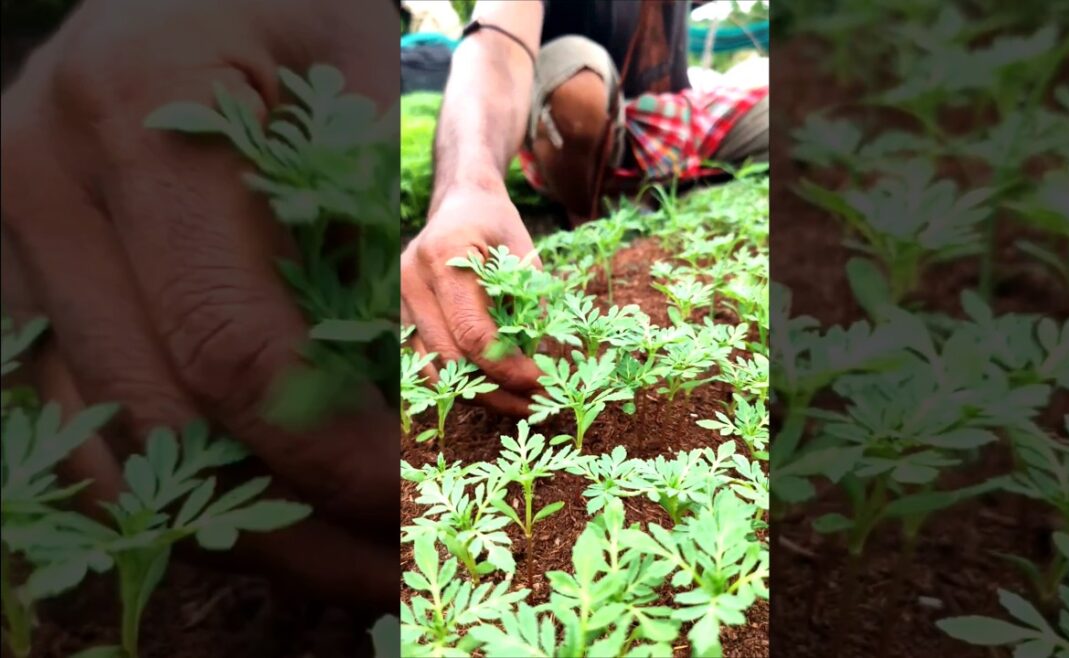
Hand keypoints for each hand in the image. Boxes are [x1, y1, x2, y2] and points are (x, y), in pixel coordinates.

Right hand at [1, 0, 398, 606]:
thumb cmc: (284, 8)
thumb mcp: (355, 77)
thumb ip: (392, 227)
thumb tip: (442, 395)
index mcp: (134, 119)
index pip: (231, 342)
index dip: (327, 451)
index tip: (409, 505)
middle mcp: (38, 183)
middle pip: (157, 416)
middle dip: (285, 518)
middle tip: (388, 566)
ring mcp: (2, 235)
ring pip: (100, 440)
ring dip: (227, 525)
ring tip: (338, 564)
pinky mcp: (10, 273)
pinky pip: (75, 415)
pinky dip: (169, 481)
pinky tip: (258, 509)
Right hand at [401, 187, 543, 416]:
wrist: (459, 206)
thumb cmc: (496, 226)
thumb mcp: (524, 252)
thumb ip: (529, 303)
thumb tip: (538, 363)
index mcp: (445, 256)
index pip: (473, 333)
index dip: (508, 368)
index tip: (541, 385)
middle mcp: (411, 280)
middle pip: (451, 359)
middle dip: (496, 390)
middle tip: (535, 405)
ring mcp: (396, 300)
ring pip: (433, 370)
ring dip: (476, 396)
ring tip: (516, 404)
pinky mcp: (395, 317)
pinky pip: (423, 365)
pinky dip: (456, 383)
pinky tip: (489, 391)